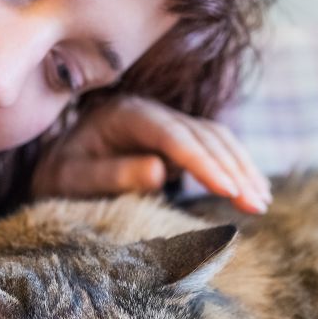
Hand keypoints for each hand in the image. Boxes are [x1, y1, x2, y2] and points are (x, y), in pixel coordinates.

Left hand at [31, 95, 271, 212]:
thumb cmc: (61, 175)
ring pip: (216, 138)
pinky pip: (216, 146)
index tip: (228, 190)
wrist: (56, 164)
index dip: (204, 163)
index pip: (174, 138)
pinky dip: (238, 166)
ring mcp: (168, 122)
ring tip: (260, 203)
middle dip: (233, 169)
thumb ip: (112, 174)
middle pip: (203, 136)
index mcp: (126, 115)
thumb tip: (159, 171)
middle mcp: (153, 112)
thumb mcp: (73, 179)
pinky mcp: (178, 136)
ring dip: (243, 168)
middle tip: (255, 206)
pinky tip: (255, 188)